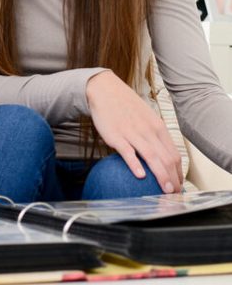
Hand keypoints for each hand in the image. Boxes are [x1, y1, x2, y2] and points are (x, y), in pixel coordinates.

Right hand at [86, 71, 182, 192]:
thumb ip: (153, 134)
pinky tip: (140, 176)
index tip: (178, 185)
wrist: (105, 90)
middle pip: (167, 159)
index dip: (179, 173)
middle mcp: (149, 131)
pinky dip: (136, 165)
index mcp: (158, 127)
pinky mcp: (117, 136)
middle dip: (174, 179)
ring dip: (161, 176)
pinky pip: (129, 152)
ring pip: (152, 158)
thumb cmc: (125, 106)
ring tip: (165, 191)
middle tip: (174, 194)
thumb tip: (160, 154)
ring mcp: (133, 133)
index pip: (174, 154)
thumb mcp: (145, 117)